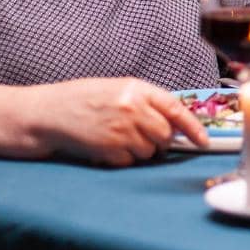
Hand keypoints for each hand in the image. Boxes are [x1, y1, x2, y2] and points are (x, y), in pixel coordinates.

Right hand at [28, 77, 207, 166]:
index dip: (193, 127)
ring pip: (149, 151)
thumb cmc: (79, 100)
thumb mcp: (115, 89)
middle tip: (139, 136)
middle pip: (165, 135)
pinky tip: (104, 147)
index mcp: (136, 88)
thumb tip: (172, 122)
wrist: (45, 114)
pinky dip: (121, 159)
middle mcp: (132, 107)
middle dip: (158, 141)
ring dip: (138, 150)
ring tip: (115, 138)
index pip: (175, 109)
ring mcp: (121, 129)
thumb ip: (143, 102)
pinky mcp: (109, 149)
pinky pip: (129, 161)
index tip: (203, 142)